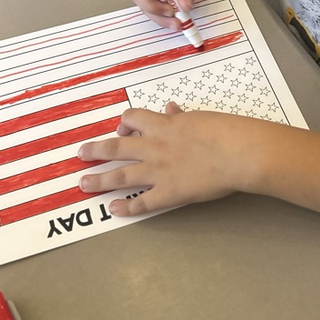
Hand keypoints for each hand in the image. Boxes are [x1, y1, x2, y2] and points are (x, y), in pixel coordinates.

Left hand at [77, 103, 256, 215]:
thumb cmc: (225, 131)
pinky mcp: (169, 193)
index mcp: (164, 126)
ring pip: (120, 176)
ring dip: (99, 180)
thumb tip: (171, 109)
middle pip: (115, 148)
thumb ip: (181, 117)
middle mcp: (154, 147)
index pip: (133, 119)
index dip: (124, 124)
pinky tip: (114, 209)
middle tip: (81, 154)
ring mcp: (159, 171)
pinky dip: (127, 207)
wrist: (238, 152)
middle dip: (95, 151)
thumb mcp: (200, 118)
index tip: (122, 130)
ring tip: (83, 184)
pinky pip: (142, 202)